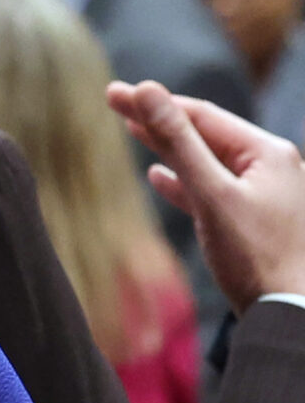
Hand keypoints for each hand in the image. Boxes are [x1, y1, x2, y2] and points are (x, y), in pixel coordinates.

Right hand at [108, 80, 304, 311]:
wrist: (289, 310)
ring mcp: (263, 193)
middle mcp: (270, 166)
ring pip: (207, 161)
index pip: (202, 116)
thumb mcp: (211, 195)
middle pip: (205, 135)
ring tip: (133, 131)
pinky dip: (184, 180)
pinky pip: (212, 189)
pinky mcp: (252, 219)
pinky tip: (160, 177)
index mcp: (268, 153)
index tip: (114, 94)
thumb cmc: (255, 256)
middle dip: (159, 120)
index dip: (156, 103)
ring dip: (169, 148)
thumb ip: (178, 142)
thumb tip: (148, 92)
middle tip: (115, 102)